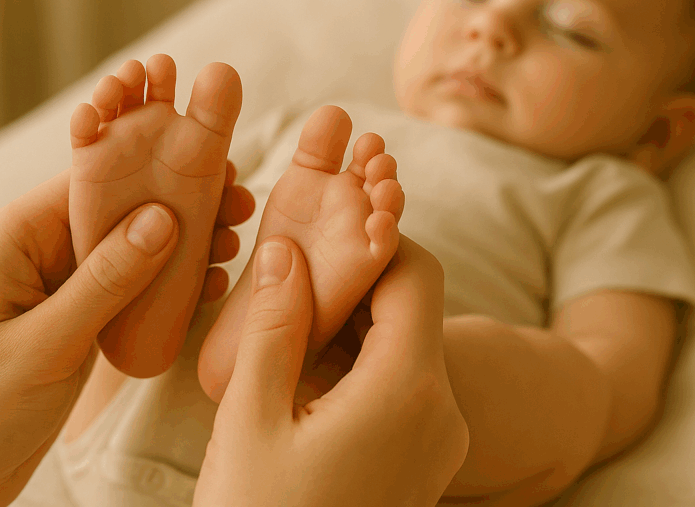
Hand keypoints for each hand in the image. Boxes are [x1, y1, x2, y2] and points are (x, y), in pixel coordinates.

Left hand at [0, 166, 252, 506]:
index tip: (211, 171)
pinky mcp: (77, 321)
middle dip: (180, 210)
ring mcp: (60, 288)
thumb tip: (162, 220)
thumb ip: (104, 281)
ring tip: (233, 244)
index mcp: (14, 238)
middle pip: (119, 214)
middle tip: (237, 207)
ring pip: (132, 252)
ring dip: (183, 249)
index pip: (91, 184)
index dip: (152, 173)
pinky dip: (169, 288)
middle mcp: (38, 253)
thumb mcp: (42, 343)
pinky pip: (130, 291)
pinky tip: (209, 285)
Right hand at [194, 235, 469, 506]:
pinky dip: (368, 363)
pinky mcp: (428, 461)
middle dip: (360, 280)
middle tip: (297, 275)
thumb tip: (290, 250)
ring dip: (360, 324)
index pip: (414, 272)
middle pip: (416, 306)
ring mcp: (441, 440)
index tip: (323, 234)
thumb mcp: (252, 419)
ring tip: (294, 327)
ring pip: (412, 345)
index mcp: (407, 390)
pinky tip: (312, 376)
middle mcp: (442, 412)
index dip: (372, 239)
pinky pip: (408, 386)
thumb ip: (276, 326)